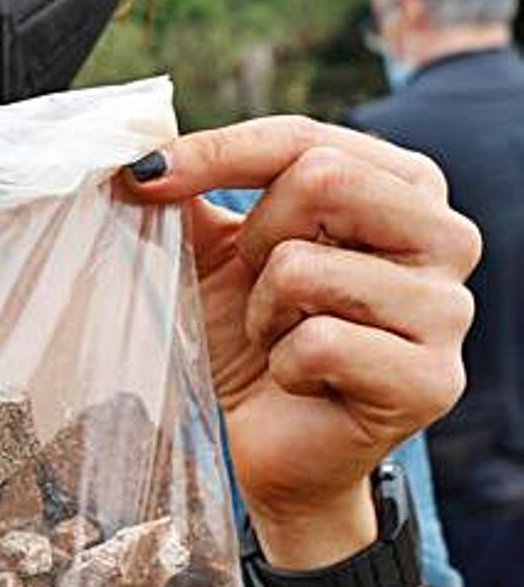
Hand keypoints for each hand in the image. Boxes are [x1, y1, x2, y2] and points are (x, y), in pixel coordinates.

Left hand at [117, 118, 480, 561]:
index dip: (219, 153)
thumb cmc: (253, 341)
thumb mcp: (218, 250)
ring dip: (265, 313)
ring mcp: (449, 311)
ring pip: (308, 267)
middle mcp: (447, 236)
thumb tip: (137, 146)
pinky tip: (304, 383)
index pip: (306, 140)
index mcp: (407, 187)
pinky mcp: (431, 380)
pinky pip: (320, 343)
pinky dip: (284, 366)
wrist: (269, 446)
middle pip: (323, 178)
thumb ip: (196, 187)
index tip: (147, 175)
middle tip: (257, 289)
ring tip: (284, 341)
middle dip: (256, 240)